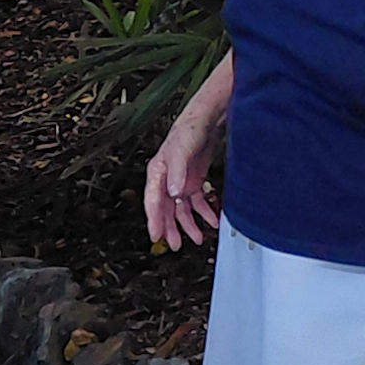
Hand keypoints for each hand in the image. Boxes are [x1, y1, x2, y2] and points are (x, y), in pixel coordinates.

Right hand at [145, 106, 221, 249]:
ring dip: (188, 224)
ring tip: (197, 239)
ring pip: (180, 209)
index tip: (156, 236)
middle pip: (165, 208)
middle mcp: (167, 179)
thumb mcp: (181, 150)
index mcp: (158, 172)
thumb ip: (177, 172)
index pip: (153, 201)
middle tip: (174, 245)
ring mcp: (180, 180)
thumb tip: (174, 194)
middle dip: (170, 228)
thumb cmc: (189, 130)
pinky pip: (196, 202)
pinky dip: (203, 213)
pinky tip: (211, 221)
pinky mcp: (194, 180)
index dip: (154, 220)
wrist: (208, 119)